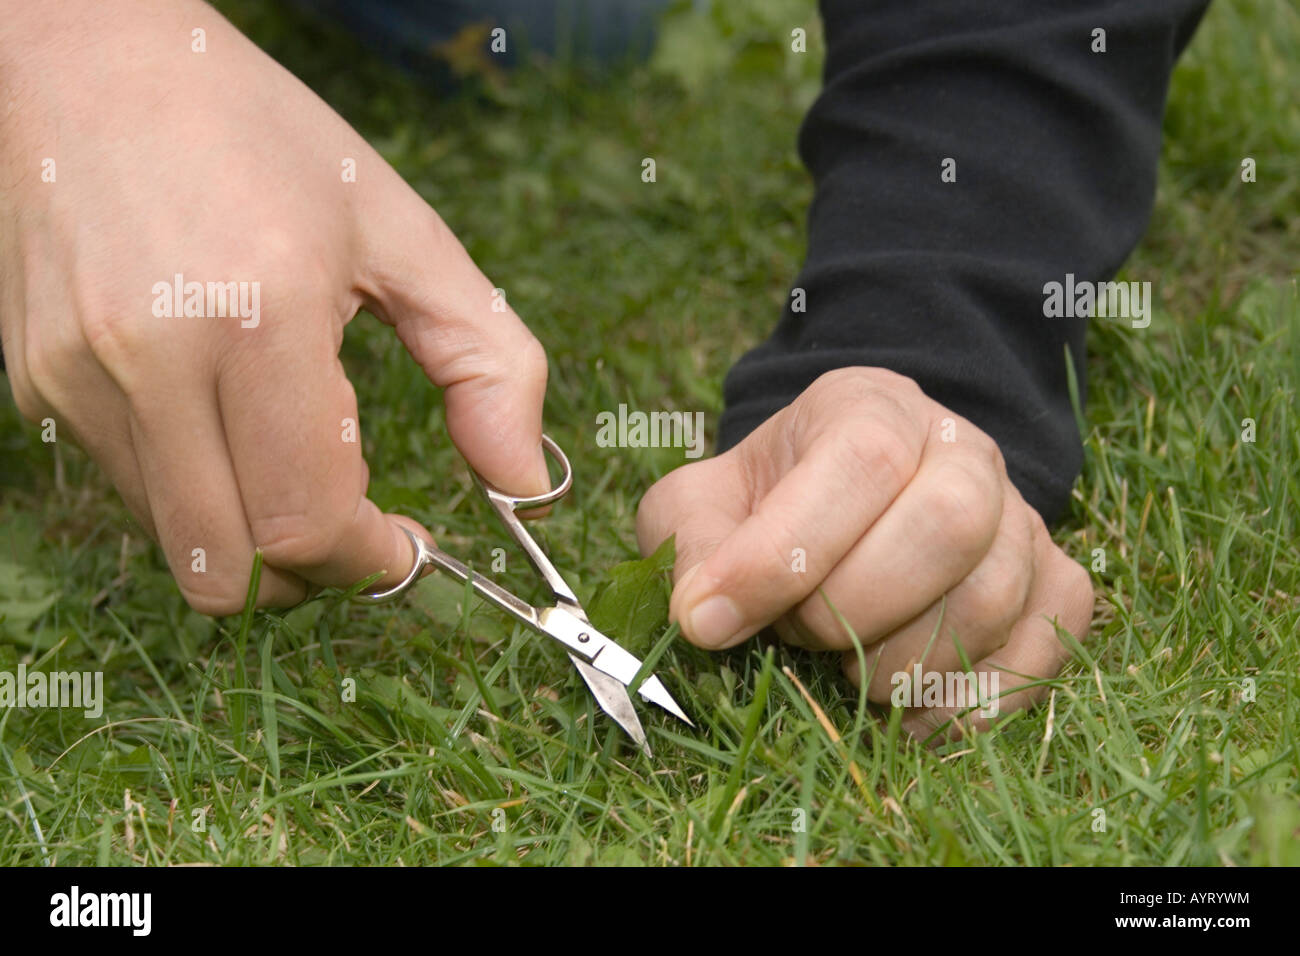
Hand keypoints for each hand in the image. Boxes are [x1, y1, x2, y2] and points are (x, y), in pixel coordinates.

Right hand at [0, 0, 548, 612]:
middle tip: (360, 528)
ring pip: (179, 548)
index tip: (409, 544)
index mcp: (259, 316)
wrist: (91, 60)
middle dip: (313, 577)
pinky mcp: (39, 384)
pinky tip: (232, 426)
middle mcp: (151, 359)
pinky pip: (134, 496)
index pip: (307, 524)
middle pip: (232, 572)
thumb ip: (486, 362)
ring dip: (255, 542)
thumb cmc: (263, 138)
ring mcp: (79, 377)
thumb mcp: (402, 232)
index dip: (372, 564)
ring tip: (298, 469)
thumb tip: (527, 485)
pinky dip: (201, 495)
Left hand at [637, 367, 1093, 735]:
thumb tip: (703, 614)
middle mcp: (960, 448)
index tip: (713, 621)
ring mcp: (1019, 515)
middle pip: (950, 522)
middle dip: (854, 608)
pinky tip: (910, 714)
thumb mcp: (703, 503)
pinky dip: (977, 699)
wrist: (844, 506)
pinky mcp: (1054, 579)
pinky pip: (1046, 643)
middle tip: (801, 639)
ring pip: (995, 596)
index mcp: (868, 407)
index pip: (861, 461)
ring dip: (907, 665)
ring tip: (850, 673)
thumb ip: (692, 544)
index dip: (786, 553)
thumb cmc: (766, 505)